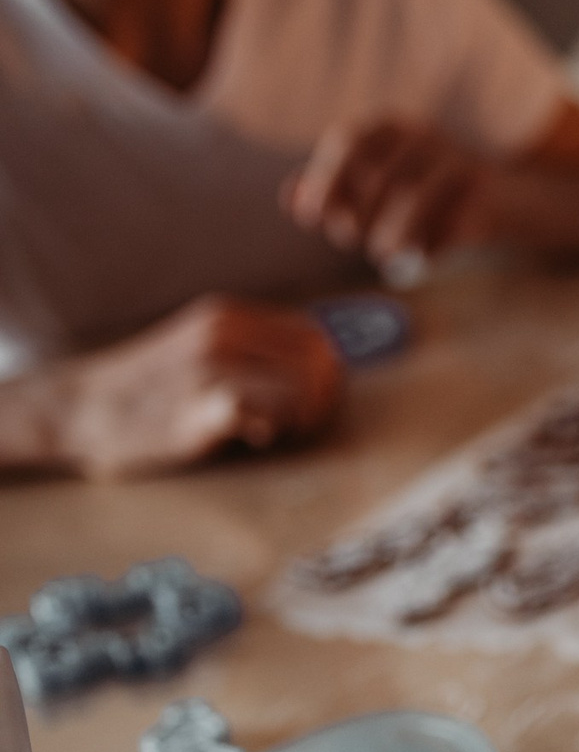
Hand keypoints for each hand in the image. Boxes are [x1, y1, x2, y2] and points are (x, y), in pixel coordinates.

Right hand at [55, 297, 342, 479]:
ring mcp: (209, 367)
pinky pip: (260, 410)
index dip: (326, 373)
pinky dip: (271, 427)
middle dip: (324, 397)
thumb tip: (319, 368)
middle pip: (318, 362)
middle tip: (301, 424)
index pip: (314, 337)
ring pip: (300, 386)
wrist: (79, 410)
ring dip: (303, 417)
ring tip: (277, 431)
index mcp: (228, 315)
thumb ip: (252, 348)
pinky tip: (254, 436)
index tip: (312, 401)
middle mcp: (222, 333)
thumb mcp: (200, 345)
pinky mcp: (197, 407)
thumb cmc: (148, 387)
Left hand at [282, 118, 496, 264]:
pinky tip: (419, 257)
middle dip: (357, 215)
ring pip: (415, 200)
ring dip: (390, 235)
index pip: (350, 139)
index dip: (325, 179)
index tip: (309, 218)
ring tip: (382, 253)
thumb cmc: (427, 195)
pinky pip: (449, 225)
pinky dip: (427, 247)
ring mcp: (461, 161)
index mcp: (394, 125)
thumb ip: (332, 191)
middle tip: (349, 240)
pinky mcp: (486, 195)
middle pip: (379, 173)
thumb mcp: (375, 189)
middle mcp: (426, 135)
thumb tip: (290, 200)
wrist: (502, 203)